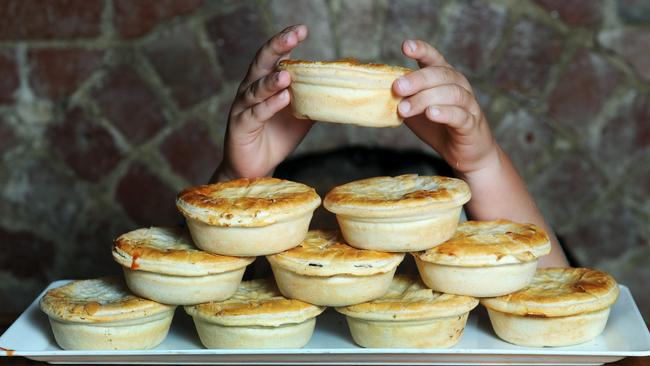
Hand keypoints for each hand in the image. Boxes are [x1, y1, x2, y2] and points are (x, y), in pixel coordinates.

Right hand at [214, 25, 312, 180]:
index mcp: (264, 82)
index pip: (275, 56)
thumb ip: (314, 99)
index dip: (286, 41)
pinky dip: (269, 106)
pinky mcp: (240, 126)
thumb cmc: (276, 137)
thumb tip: (341, 90)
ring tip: (287, 74)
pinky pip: (255, 114)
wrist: (255, 169)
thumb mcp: (301, 116)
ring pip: (256, 88)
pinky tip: (283, 99)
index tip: (302, 29)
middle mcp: (250, 89)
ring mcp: (243, 107)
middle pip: (261, 63)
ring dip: (271, 80)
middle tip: (293, 37)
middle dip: (277, 47)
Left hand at [393, 40, 498, 175]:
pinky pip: (460, 115)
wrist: (464, 153)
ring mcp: (468, 104)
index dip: (422, 50)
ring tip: (405, 109)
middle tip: (397, 87)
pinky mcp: (472, 124)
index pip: (434, 58)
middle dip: (417, 79)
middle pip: (440, 74)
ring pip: (451, 93)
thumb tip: (377, 93)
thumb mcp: (416, 111)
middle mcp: (459, 85)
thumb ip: (403, 99)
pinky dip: (445, 113)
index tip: (405, 46)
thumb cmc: (439, 127)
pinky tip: (431, 114)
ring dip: (425, 99)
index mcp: (444, 78)